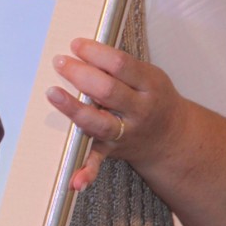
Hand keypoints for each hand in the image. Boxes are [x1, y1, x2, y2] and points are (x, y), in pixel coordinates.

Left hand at [46, 37, 186, 190]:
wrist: (173, 138)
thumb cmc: (153, 97)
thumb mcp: (148, 76)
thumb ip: (121, 66)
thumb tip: (82, 49)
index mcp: (149, 86)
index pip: (121, 65)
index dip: (96, 53)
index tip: (76, 44)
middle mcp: (139, 111)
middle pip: (108, 91)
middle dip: (81, 75)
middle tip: (60, 62)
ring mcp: (126, 133)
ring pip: (99, 123)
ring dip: (74, 109)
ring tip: (52, 93)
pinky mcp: (113, 151)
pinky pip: (99, 160)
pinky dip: (86, 171)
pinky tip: (73, 181)